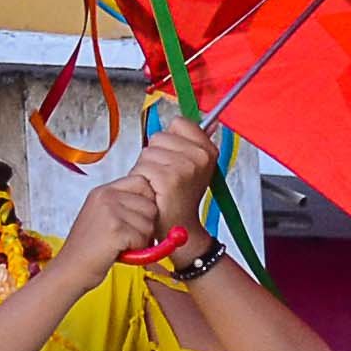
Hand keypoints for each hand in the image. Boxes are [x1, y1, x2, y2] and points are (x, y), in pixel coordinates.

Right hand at [63, 164, 173, 279]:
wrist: (69, 269)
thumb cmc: (87, 248)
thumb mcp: (101, 215)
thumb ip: (123, 204)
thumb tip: (154, 204)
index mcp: (103, 191)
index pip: (143, 182)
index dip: (147, 201)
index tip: (137, 217)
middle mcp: (106, 197)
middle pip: (151, 205)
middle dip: (146, 224)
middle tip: (127, 236)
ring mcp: (111, 212)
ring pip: (150, 224)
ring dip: (141, 240)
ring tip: (121, 244)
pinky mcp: (116, 230)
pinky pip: (143, 238)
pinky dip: (137, 250)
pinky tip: (119, 251)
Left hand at [126, 124, 220, 249]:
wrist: (179, 227)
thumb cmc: (180, 198)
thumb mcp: (194, 166)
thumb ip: (193, 141)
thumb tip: (209, 122)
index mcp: (208, 150)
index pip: (180, 123)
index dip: (170, 141)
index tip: (174, 158)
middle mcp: (200, 156)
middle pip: (159, 136)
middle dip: (155, 156)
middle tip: (164, 177)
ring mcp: (186, 167)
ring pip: (148, 152)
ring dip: (147, 169)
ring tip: (159, 185)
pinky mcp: (170, 179)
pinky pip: (142, 167)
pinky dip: (142, 180)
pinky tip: (154, 192)